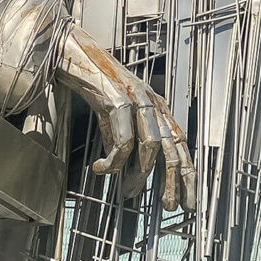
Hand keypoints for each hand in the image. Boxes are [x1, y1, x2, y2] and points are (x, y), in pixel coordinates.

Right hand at [56, 27, 195, 209]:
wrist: (72, 53)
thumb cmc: (93, 86)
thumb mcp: (115, 117)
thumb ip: (125, 139)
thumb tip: (129, 173)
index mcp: (156, 106)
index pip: (179, 143)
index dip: (187, 172)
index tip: (188, 200)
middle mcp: (152, 102)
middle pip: (173, 146)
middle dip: (175, 180)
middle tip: (170, 206)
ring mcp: (136, 99)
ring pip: (151, 146)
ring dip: (141, 175)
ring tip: (130, 193)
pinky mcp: (116, 99)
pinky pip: (122, 140)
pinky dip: (114, 162)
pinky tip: (101, 170)